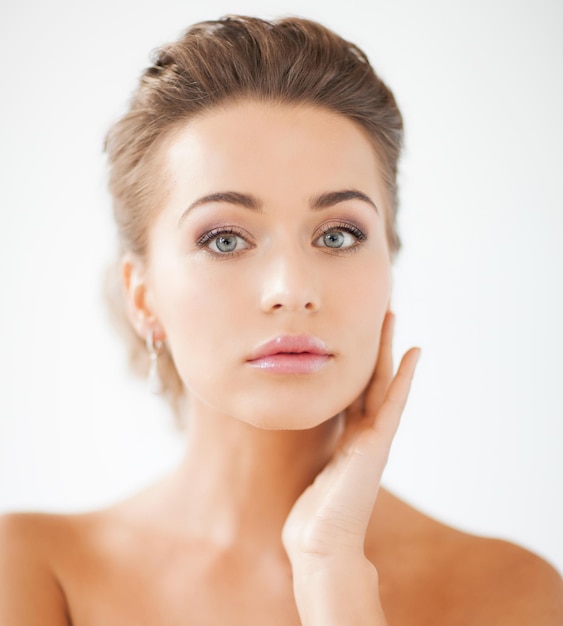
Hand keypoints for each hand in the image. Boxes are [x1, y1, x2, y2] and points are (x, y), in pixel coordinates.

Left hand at [282, 312, 419, 623]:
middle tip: (380, 314)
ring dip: (387, 349)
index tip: (359, 339)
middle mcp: (365, 436)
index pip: (356, 393)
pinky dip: (405, 378)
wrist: (320, 547)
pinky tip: (412, 353)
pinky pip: (392, 403)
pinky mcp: (377, 445)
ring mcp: (374, 439)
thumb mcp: (311, 475)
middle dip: (376, 347)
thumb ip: (315, 458)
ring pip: (382, 383)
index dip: (360, 365)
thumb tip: (303, 448)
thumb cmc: (312, 518)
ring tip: (391, 317)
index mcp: (349, 440)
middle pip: (372, 381)